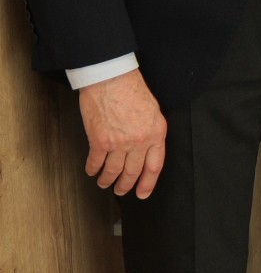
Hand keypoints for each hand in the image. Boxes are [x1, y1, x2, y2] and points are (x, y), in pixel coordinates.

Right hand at [79, 69, 166, 198]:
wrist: (112, 78)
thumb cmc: (132, 90)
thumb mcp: (153, 112)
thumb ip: (151, 132)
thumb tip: (145, 150)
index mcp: (156, 133)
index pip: (155, 166)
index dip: (148, 183)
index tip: (142, 194)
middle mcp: (139, 141)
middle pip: (133, 172)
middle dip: (126, 185)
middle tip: (121, 191)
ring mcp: (119, 143)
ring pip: (113, 171)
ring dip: (107, 180)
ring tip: (105, 183)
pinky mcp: (99, 141)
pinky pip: (96, 162)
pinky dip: (93, 169)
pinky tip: (92, 171)